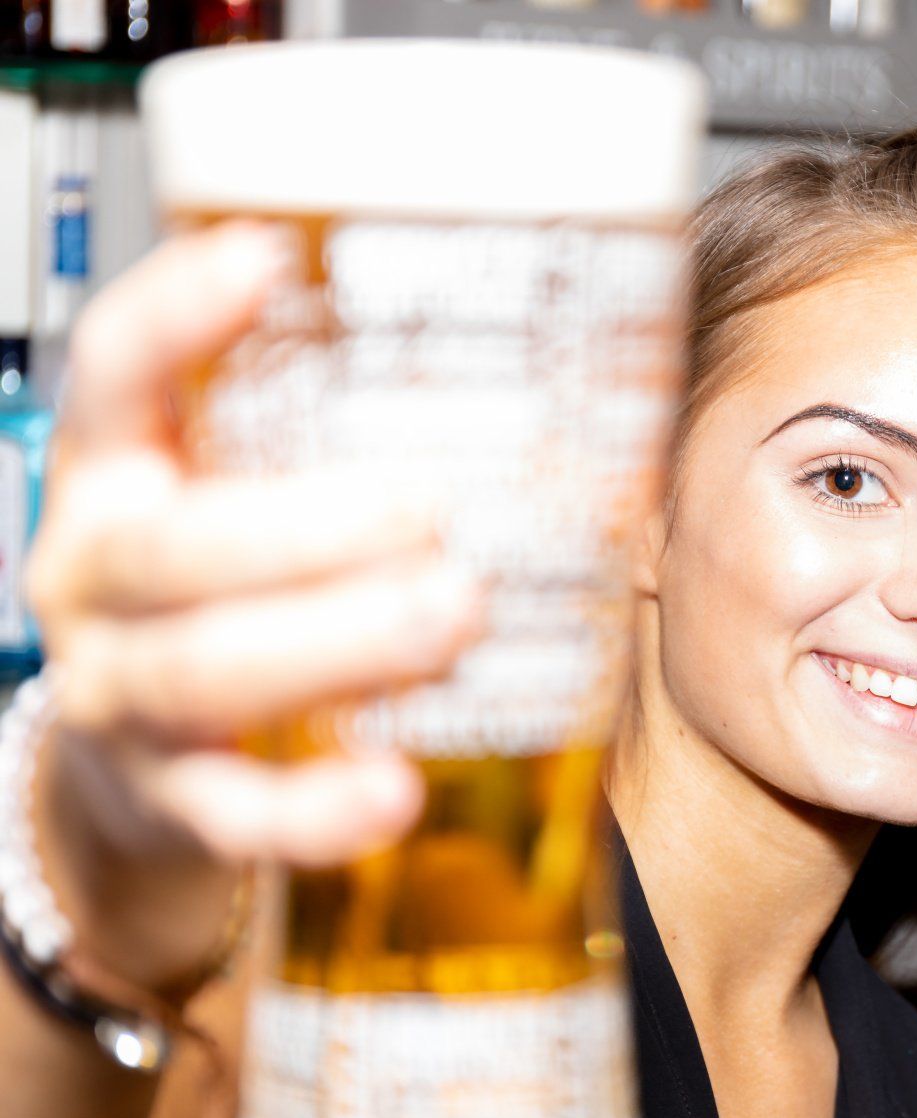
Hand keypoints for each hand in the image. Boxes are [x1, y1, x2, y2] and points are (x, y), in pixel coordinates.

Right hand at [23, 222, 484, 987]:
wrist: (151, 762)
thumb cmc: (243, 589)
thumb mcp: (257, 491)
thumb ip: (352, 436)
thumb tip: (578, 365)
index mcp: (120, 472)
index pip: (113, 372)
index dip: (174, 316)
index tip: (263, 260)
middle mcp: (95, 576)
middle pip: (176, 547)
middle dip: (310, 528)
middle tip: (437, 508)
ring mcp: (117, 695)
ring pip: (205, 671)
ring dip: (336, 643)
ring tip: (455, 615)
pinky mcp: (169, 802)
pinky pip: (237, 814)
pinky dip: (317, 811)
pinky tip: (394, 792)